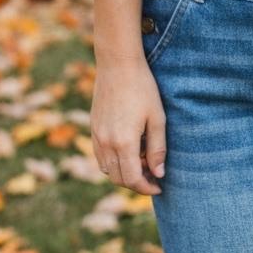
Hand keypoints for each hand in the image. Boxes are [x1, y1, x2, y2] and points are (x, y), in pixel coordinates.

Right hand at [91, 58, 166, 195]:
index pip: (132, 179)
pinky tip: (129, 150)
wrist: (118, 65)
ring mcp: (97, 136)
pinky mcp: (93, 128)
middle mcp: (106, 143)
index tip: (159, 186)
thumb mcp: (157, 118)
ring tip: (143, 162)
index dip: (147, 188)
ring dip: (124, 173)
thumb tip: (159, 174)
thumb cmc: (143, 88)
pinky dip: (113, 162)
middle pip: (118, 178)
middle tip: (153, 175)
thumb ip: (158, 149)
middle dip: (136, 183)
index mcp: (124, 143)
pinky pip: (101, 156)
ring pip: (108, 169)